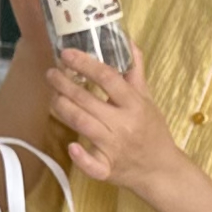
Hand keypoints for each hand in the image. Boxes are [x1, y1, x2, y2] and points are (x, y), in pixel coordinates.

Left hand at [45, 47, 181, 191]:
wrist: (160, 169)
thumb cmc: (152, 130)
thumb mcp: (147, 99)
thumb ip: (135, 71)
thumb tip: (128, 42)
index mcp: (134, 105)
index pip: (107, 78)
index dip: (85, 64)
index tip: (67, 54)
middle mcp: (123, 125)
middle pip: (87, 100)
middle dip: (64, 85)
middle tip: (51, 73)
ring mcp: (114, 148)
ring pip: (82, 125)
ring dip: (63, 108)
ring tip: (53, 95)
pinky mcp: (107, 169)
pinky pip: (92, 165)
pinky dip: (81, 157)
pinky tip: (71, 146)